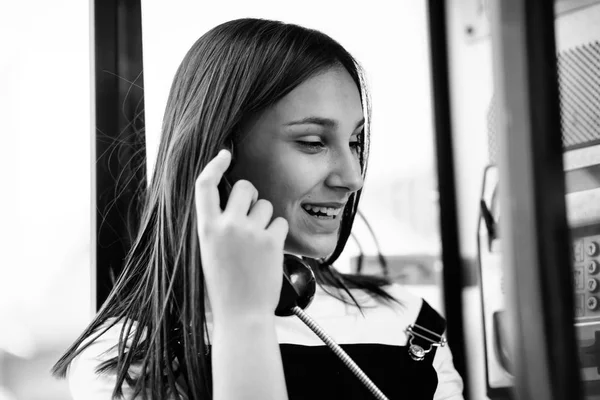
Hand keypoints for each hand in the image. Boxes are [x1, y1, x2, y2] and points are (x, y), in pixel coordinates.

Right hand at [195, 150, 288, 320]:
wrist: (241, 314)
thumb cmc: (223, 286)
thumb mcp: (208, 251)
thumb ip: (216, 224)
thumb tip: (231, 200)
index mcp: (206, 228)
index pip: (205, 185)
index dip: (215, 164)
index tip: (225, 154)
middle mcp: (227, 225)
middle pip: (244, 187)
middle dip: (250, 196)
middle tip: (250, 215)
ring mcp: (250, 232)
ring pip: (266, 204)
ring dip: (265, 218)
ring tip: (257, 243)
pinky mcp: (271, 241)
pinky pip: (280, 222)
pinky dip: (277, 233)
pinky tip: (269, 251)